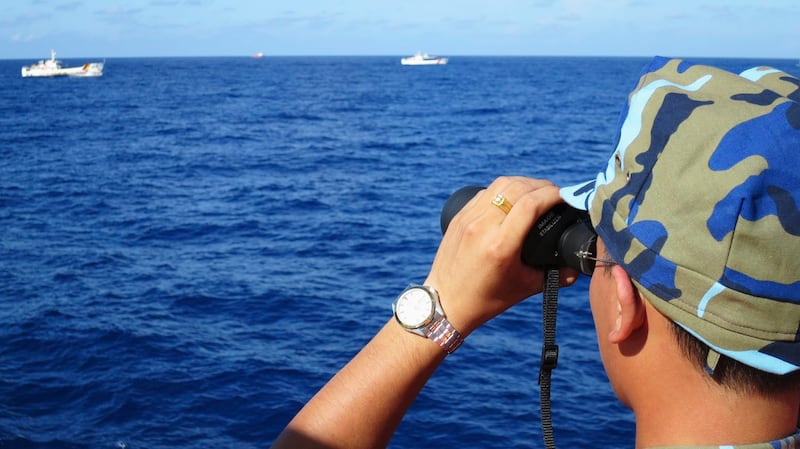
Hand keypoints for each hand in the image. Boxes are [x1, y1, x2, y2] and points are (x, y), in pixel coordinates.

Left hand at [424, 176, 577, 334]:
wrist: (445, 302)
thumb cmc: (487, 299)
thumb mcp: (526, 288)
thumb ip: (556, 276)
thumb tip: (579, 266)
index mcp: (500, 245)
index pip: (530, 204)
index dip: (553, 194)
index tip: (567, 196)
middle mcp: (482, 227)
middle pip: (517, 188)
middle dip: (542, 186)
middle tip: (556, 194)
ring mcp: (468, 219)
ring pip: (500, 185)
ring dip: (523, 183)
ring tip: (537, 192)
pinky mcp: (459, 216)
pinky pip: (485, 192)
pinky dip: (504, 189)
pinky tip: (514, 197)